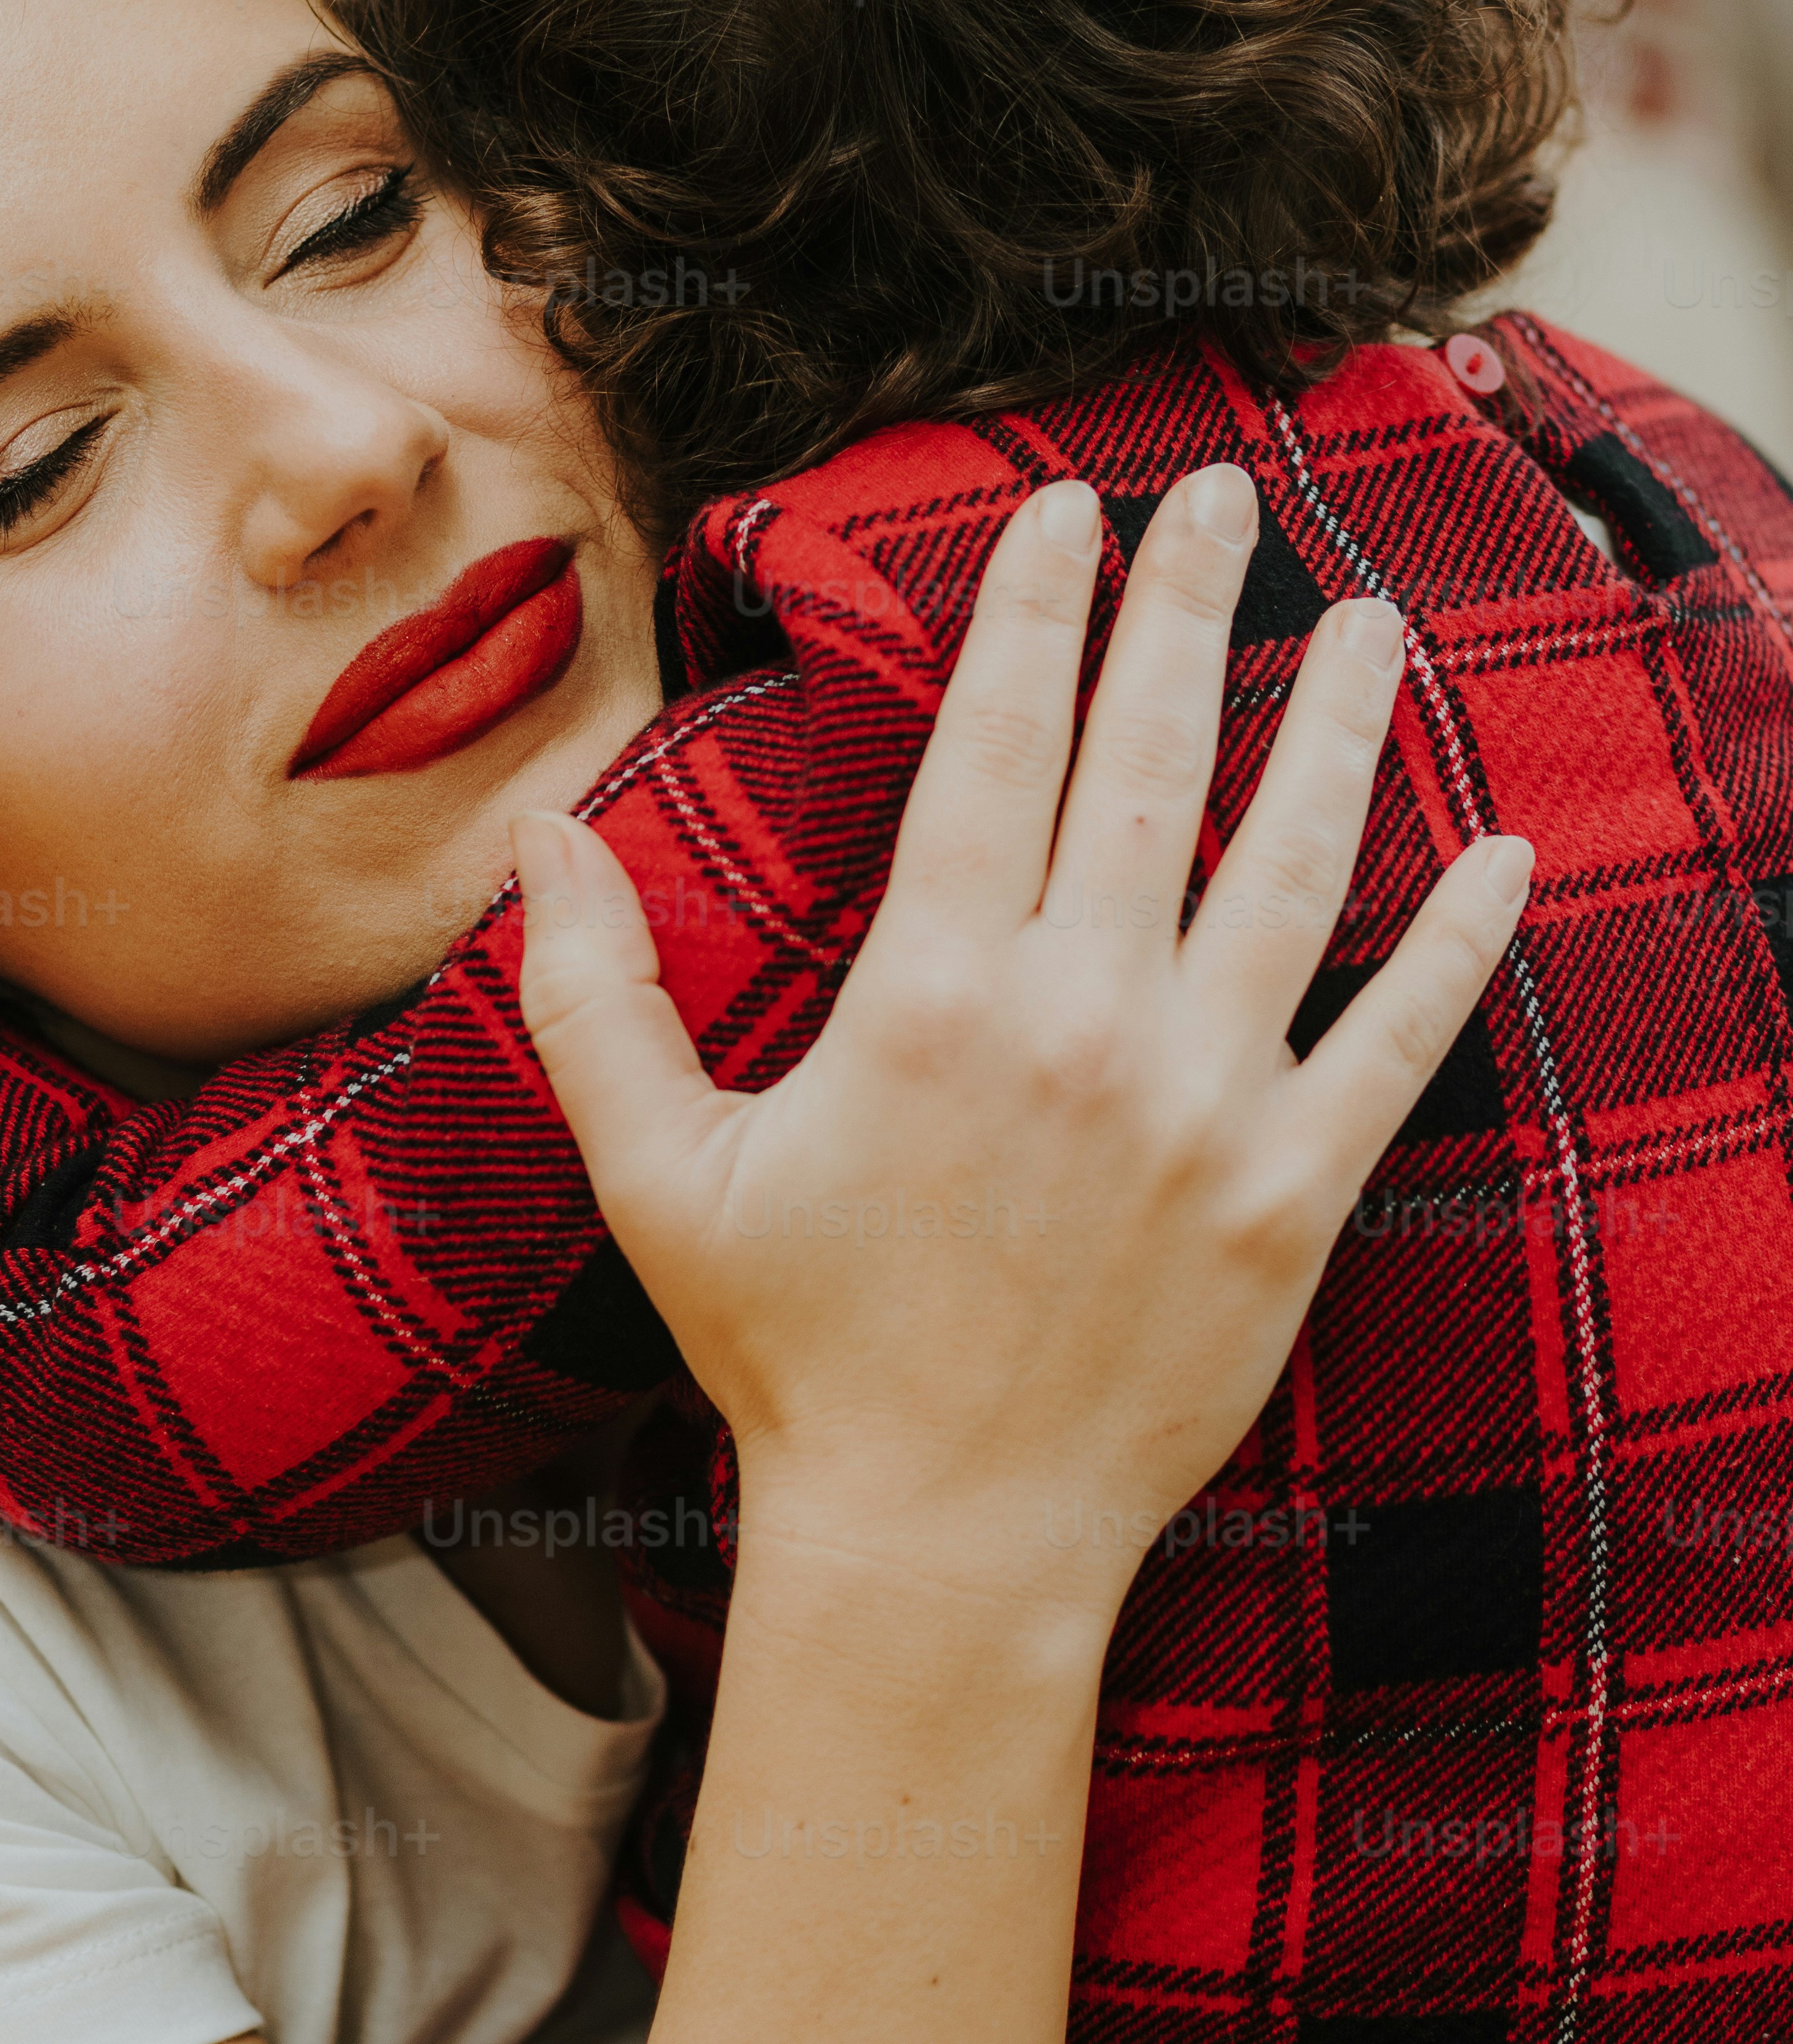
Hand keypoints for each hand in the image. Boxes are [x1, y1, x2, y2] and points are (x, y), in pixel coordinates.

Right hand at [513, 464, 1531, 1625]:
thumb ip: (595, 995)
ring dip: (1337, 729)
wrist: (939, 1541)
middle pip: (1152, 762)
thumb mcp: (656, 1173)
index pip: (998, 743)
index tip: (1068, 511)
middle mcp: (1082, 1022)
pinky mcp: (1293, 1194)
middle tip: (1223, 502)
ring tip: (1366, 624)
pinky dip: (1460, 943)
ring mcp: (1204, 1104)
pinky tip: (1505, 853)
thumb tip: (539, 836)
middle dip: (1189, 610)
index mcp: (932, 996)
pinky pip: (1400, 1039)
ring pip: (1293, 866)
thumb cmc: (791, 1356)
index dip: (1034, 609)